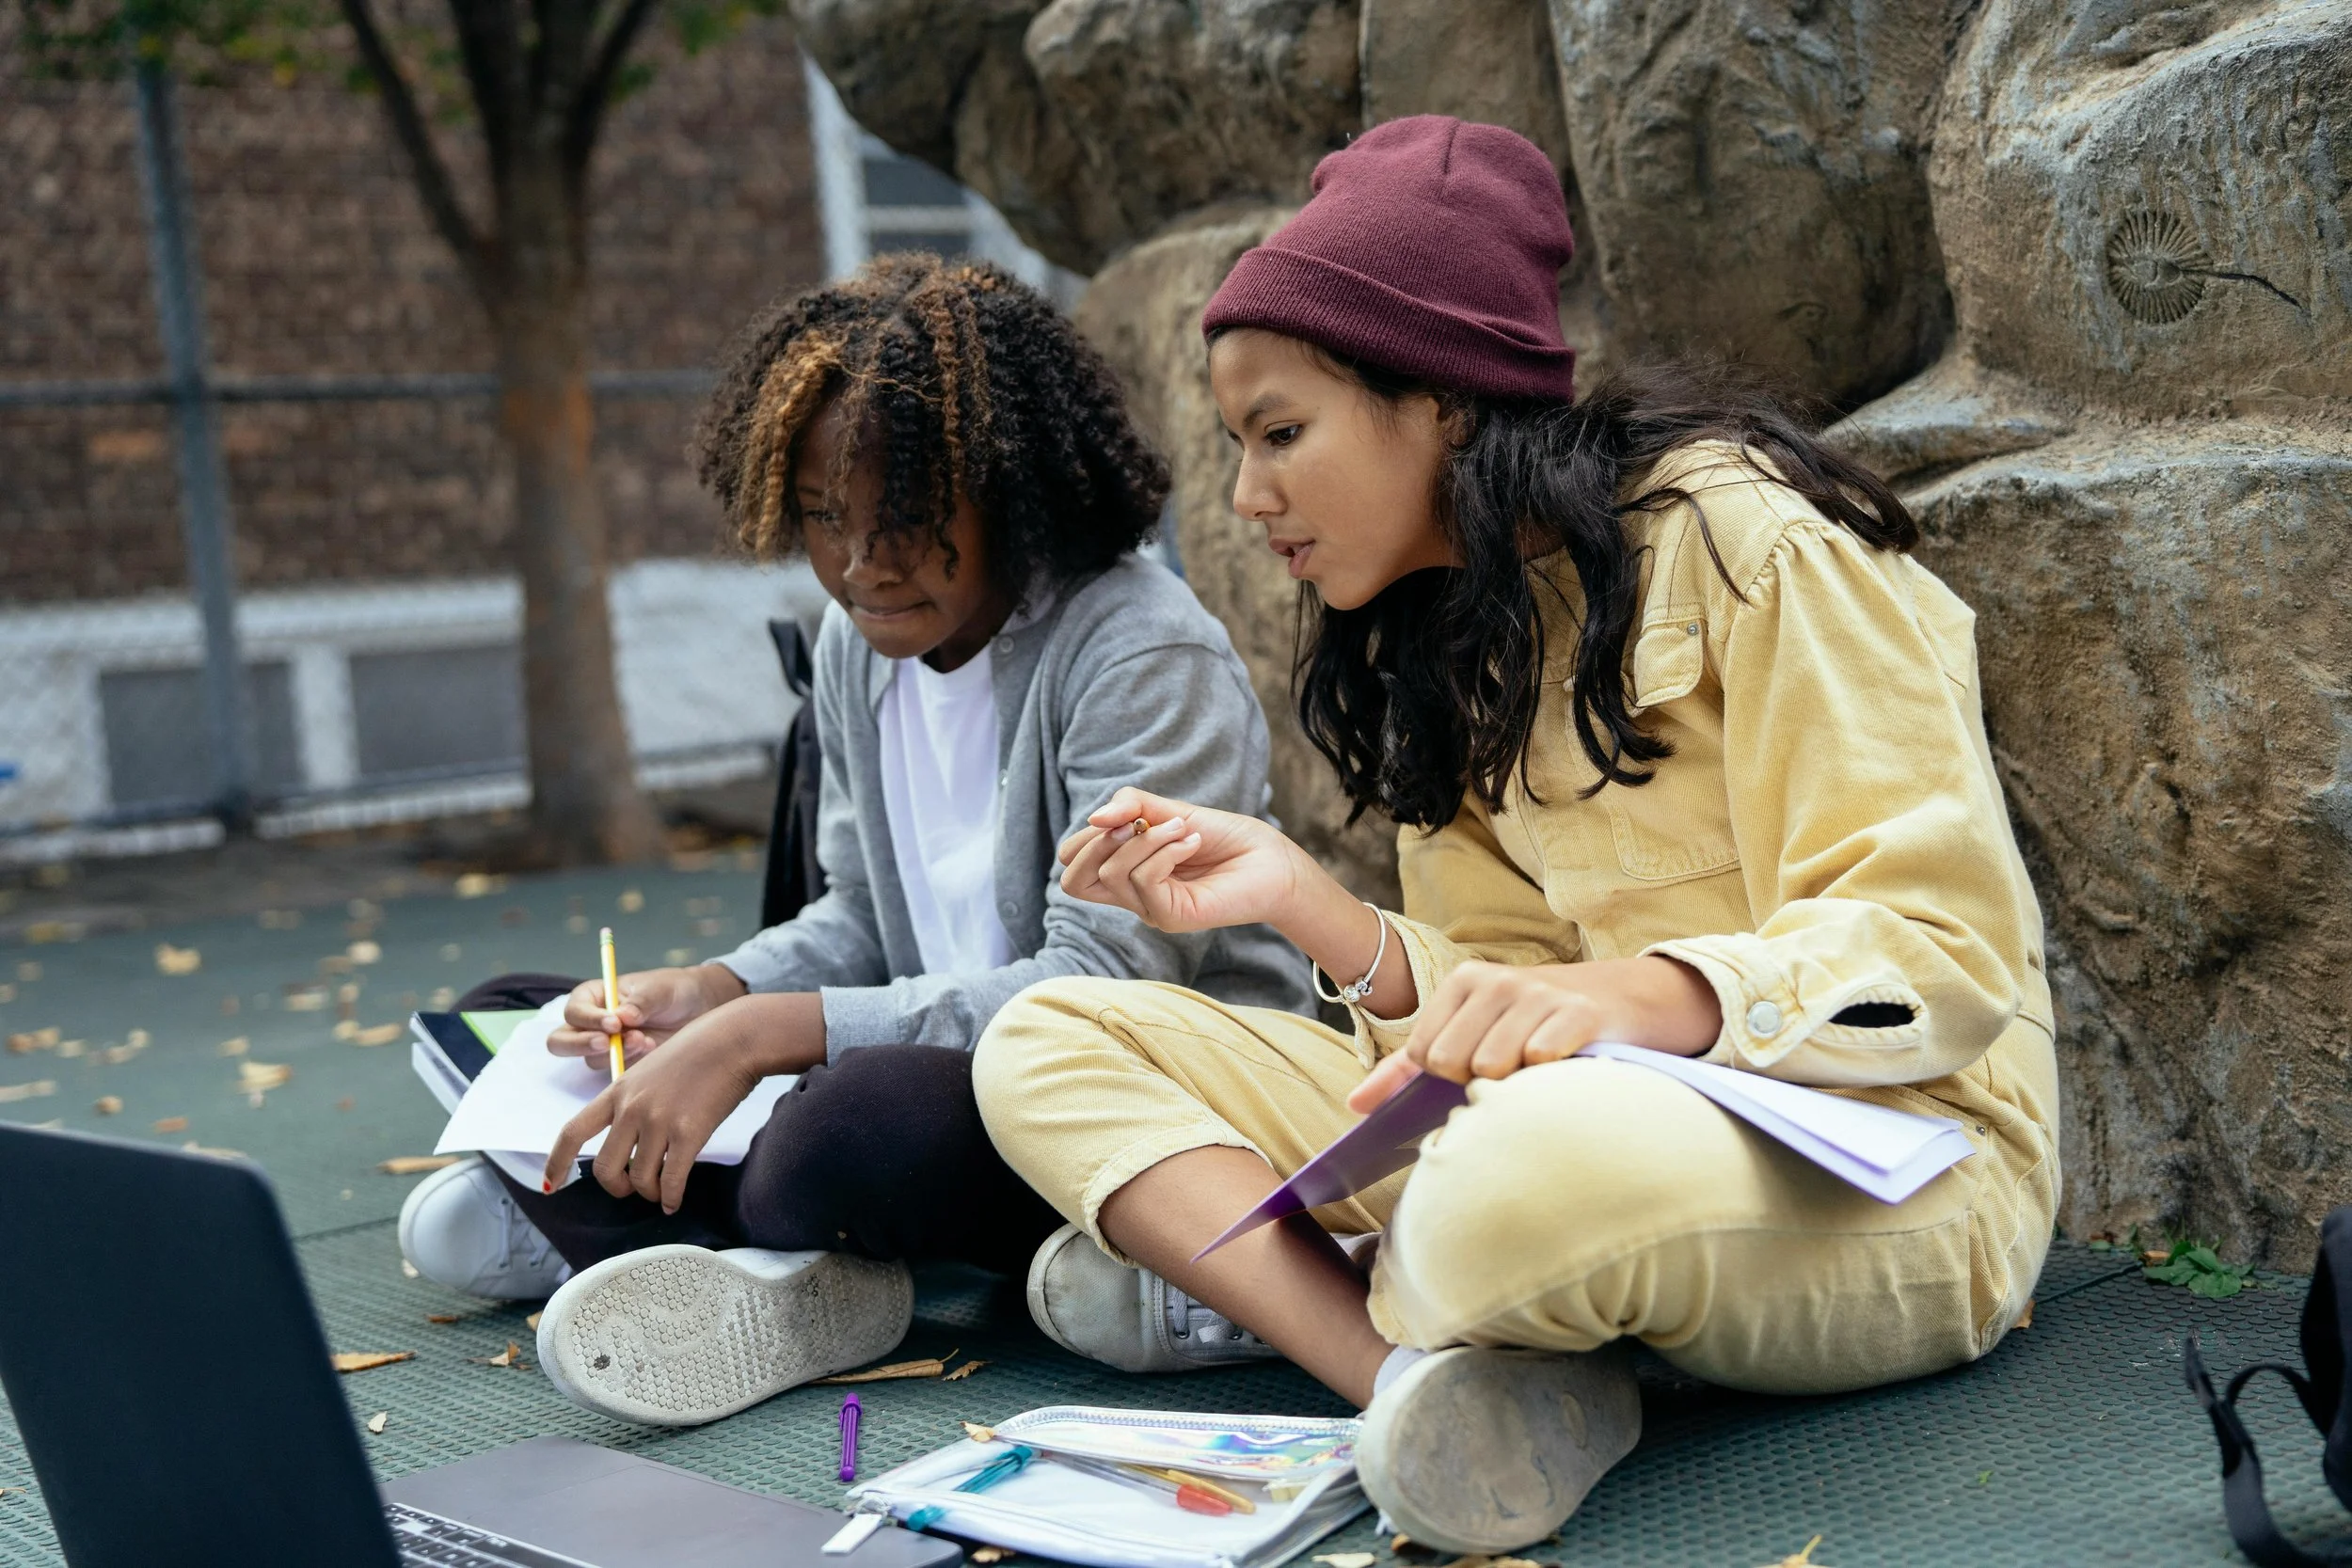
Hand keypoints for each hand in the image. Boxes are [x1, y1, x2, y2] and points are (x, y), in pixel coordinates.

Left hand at [542, 993, 819, 1211]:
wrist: (734, 1039)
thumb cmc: (701, 1049)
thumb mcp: (652, 1067)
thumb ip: (636, 1098)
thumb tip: (634, 1138)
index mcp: (618, 1091)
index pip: (574, 1132)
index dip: (557, 1162)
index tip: (550, 1185)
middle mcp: (631, 1108)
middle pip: (604, 1169)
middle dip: (616, 1188)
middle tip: (632, 1190)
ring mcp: (658, 1122)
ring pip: (639, 1180)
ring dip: (650, 1193)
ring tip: (662, 1192)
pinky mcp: (688, 1134)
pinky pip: (671, 1181)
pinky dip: (671, 1199)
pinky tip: (675, 1201)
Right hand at [549, 963, 745, 1065]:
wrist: (699, 1010)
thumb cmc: (673, 991)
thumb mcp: (659, 989)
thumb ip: (640, 1002)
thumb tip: (622, 1017)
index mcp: (593, 997)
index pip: (573, 1011)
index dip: (588, 1020)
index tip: (613, 1024)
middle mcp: (591, 1024)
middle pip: (561, 1042)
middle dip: (581, 1045)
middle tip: (608, 1043)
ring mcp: (604, 1048)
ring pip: (592, 1059)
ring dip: (616, 1053)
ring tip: (646, 1040)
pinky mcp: (621, 1066)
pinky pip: (614, 1073)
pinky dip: (630, 1065)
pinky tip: (651, 1050)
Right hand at [1057, 787, 1311, 933]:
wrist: (1272, 861)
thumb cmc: (1225, 838)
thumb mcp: (1171, 811)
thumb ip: (1131, 806)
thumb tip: (1096, 817)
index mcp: (1126, 872)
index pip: (1073, 864)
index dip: (1084, 837)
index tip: (1123, 816)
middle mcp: (1131, 895)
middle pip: (1073, 880)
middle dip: (1097, 841)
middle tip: (1136, 821)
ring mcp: (1149, 908)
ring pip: (1112, 873)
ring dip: (1146, 838)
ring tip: (1183, 829)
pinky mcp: (1171, 916)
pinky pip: (1145, 880)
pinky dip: (1166, 850)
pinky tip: (1193, 842)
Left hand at [1345, 955, 1720, 1112]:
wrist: (1621, 999)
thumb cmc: (1531, 1026)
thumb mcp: (1467, 1034)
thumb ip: (1406, 1071)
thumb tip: (1355, 1107)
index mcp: (1463, 982)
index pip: (1425, 1056)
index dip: (1448, 1076)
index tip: (1478, 1066)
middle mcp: (1497, 981)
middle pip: (1455, 1064)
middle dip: (1481, 1081)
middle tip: (1513, 1067)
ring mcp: (1539, 994)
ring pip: (1495, 1067)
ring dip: (1517, 1082)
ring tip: (1537, 1068)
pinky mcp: (1579, 1014)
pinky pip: (1541, 1061)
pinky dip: (1551, 1076)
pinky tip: (1565, 1065)